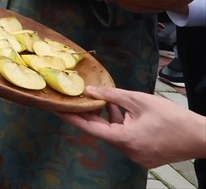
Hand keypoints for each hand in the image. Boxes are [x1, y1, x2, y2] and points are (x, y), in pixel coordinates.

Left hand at [58, 85, 205, 167]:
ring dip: (106, 119)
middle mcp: (128, 152)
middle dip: (90, 116)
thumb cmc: (173, 117)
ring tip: (97, 101)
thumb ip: (112, 95)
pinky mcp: (145, 155)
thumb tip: (90, 90)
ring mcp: (137, 157)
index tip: (56, 109)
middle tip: (75, 100)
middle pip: (101, 133)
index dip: (72, 117)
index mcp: (125, 140)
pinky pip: (125, 139)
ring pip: (113, 135)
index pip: (90, 129)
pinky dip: (119, 125)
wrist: (201, 137)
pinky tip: (117, 110)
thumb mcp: (139, 100)